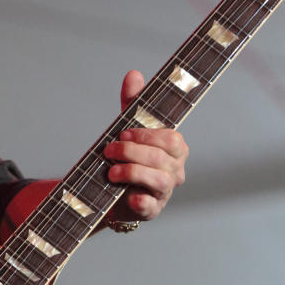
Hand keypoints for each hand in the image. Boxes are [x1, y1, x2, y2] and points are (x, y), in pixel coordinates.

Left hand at [104, 70, 187, 221]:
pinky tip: (129, 196)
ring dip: (132, 173)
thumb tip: (134, 74)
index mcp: (174, 149)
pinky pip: (151, 207)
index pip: (172, 138)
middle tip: (109, 151)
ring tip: (111, 172)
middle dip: (132, 153)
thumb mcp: (128, 129)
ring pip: (160, 181)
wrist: (111, 192)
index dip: (147, 136)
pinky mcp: (151, 210)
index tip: (123, 134)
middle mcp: (175, 170)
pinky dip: (141, 201)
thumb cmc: (127, 158)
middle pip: (163, 159)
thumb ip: (133, 103)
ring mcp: (164, 192)